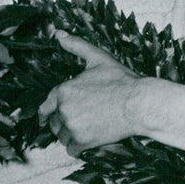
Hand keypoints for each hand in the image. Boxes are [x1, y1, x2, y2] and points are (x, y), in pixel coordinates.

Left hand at [38, 31, 184, 156]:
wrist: (138, 103)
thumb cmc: (121, 80)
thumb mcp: (98, 58)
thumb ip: (76, 46)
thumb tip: (58, 33)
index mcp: (63, 90)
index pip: (45, 106)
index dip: (48, 112)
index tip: (47, 118)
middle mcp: (63, 109)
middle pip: (54, 123)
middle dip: (63, 123)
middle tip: (77, 123)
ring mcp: (72, 126)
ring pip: (62, 137)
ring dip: (70, 136)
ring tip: (85, 131)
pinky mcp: (82, 141)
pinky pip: (71, 150)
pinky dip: (78, 148)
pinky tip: (88, 143)